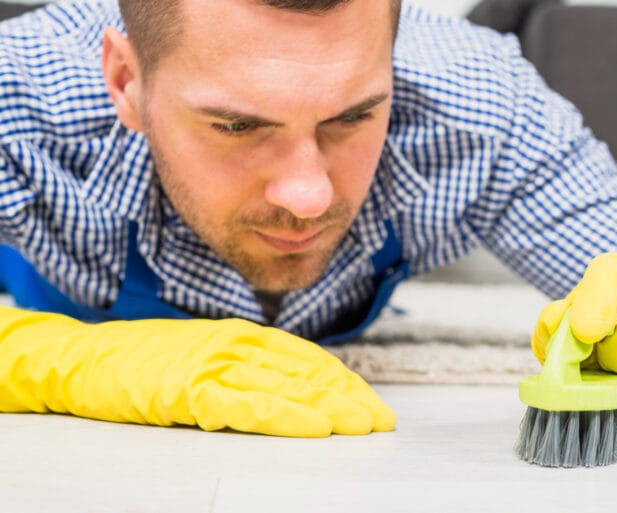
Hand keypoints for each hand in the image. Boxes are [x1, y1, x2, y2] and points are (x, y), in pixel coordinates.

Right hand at [0, 307, 395, 436]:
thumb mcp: (208, 352)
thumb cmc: (148, 361)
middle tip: (379, 419)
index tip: (369, 402)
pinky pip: (249, 404)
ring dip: (328, 407)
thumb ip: (250, 365)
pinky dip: (285, 416)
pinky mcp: (192, 388)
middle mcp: (238, 345)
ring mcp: (216, 364)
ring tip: (360, 425)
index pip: (308, 359)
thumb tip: (297, 386)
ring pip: (286, 386)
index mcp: (245, 335)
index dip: (343, 382)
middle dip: (347, 397)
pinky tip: (312, 427)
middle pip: (306, 373)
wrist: (87, 358)